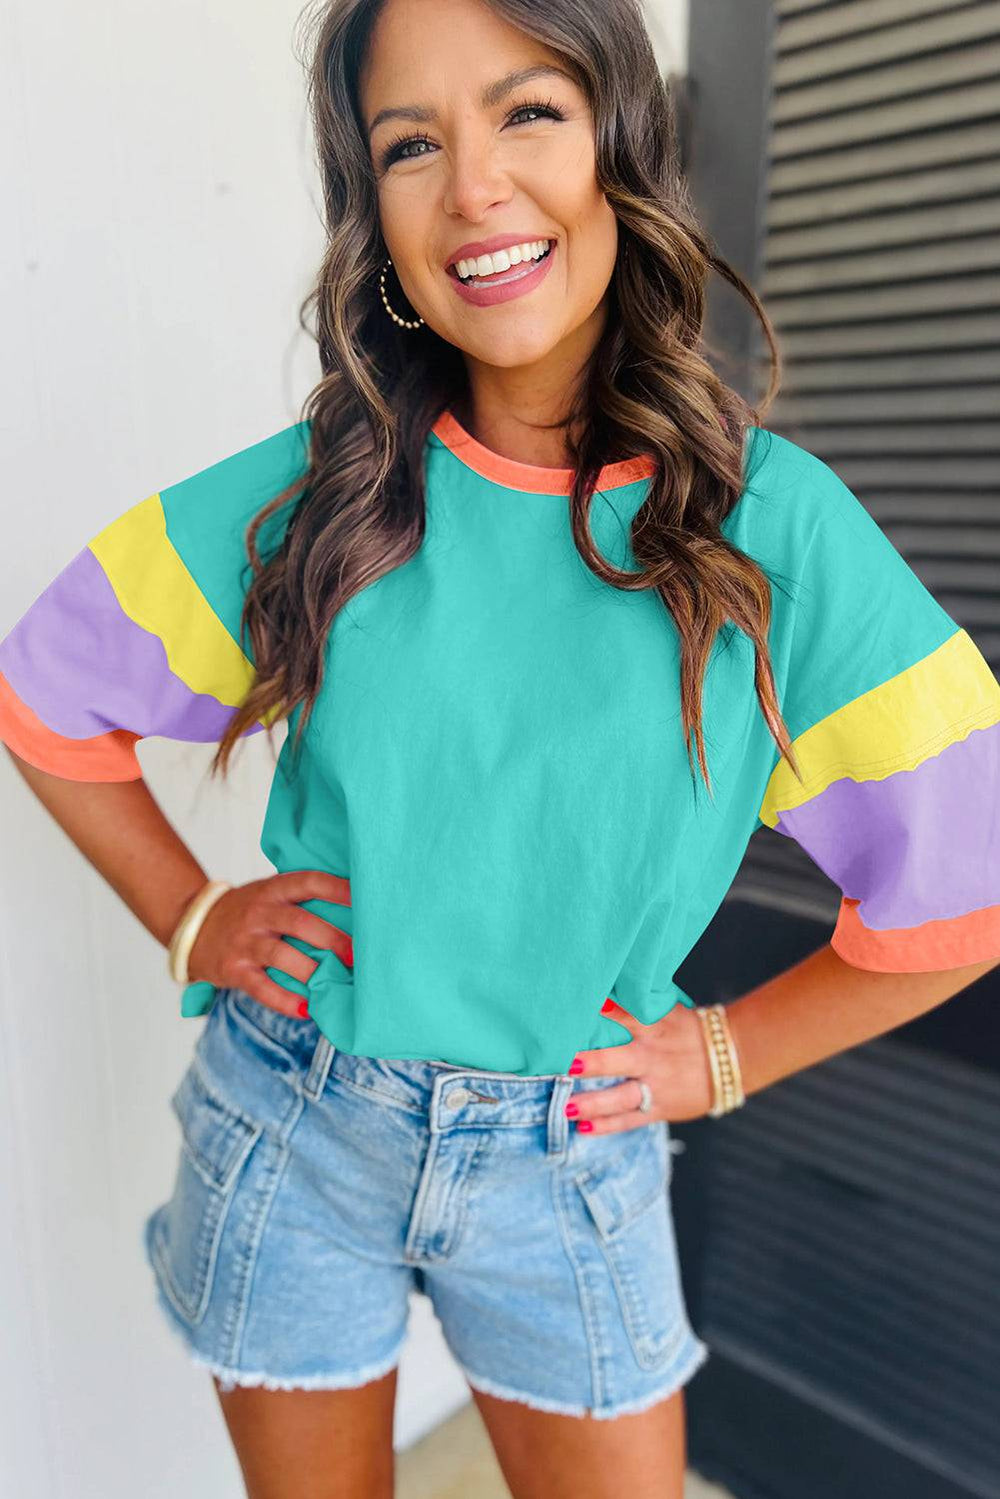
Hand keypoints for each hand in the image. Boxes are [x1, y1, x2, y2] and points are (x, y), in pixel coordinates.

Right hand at [185, 870, 352, 1017]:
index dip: (337, 888)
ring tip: (334, 984)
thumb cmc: (246, 912)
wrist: (194, 927)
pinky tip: (305, 1009)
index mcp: (272, 890)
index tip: (366, 899)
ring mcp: (245, 941)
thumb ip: (300, 900)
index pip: (309, 882)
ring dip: (311, 971)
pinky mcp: (234, 969)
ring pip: (281, 955)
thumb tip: (354, 914)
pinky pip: (261, 987)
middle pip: (299, 922)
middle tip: (358, 955)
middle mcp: (258, 912)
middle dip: (332, 939)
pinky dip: (284, 1000)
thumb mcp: (268, 894)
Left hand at [565, 997, 714, 1132]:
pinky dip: (607, 1125)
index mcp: (654, 1026)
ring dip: (592, 1103)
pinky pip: (630, 1119)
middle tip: (562, 1063)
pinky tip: (584, 1128)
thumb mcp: (667, 1010)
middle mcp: (652, 1056)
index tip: (568, 1015)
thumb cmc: (690, 1029)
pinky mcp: (661, 1107)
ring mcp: (656, 1085)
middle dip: (589, 1061)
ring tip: (567, 1106)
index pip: (622, 1016)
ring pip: (620, 1096)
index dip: (597, 1015)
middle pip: (616, 1059)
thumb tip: (599, 993)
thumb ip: (634, 1004)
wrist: (733, 1058)